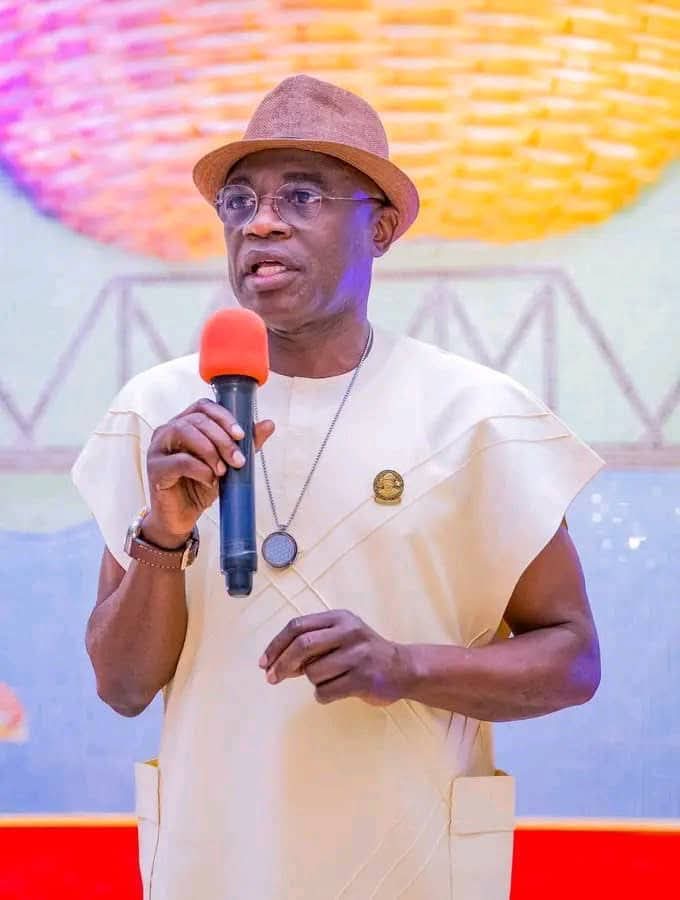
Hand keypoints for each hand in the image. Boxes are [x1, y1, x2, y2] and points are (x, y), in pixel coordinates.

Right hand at [144, 398, 274, 546]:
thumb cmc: (201, 485)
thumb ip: (246, 444)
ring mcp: (158, 448)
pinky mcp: (155, 468)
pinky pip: (179, 461)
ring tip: (223, 470)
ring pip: (184, 432)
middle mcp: (167, 431)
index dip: (224, 417)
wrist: (182, 516)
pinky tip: (210, 480)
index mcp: (184, 423)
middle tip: (238, 460)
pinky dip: (200, 469)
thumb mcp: (228, 463)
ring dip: (210, 450)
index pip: (203, 407)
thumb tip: (269, 424)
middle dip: (222, 439)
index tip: (241, 435)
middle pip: (196, 419)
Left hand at [259, 610, 410, 705]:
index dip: (276, 644)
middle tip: (271, 678)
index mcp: (339, 618)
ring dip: (313, 681)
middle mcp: (348, 632)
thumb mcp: (341, 637)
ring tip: (330, 679)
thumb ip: (312, 644)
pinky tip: (337, 689)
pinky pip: (326, 692)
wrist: (403, 668)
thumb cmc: (364, 652)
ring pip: (314, 673)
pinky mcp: (363, 679)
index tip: (264, 662)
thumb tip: (276, 662)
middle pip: (302, 645)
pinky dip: (323, 695)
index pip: (297, 626)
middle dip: (282, 664)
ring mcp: (357, 655)